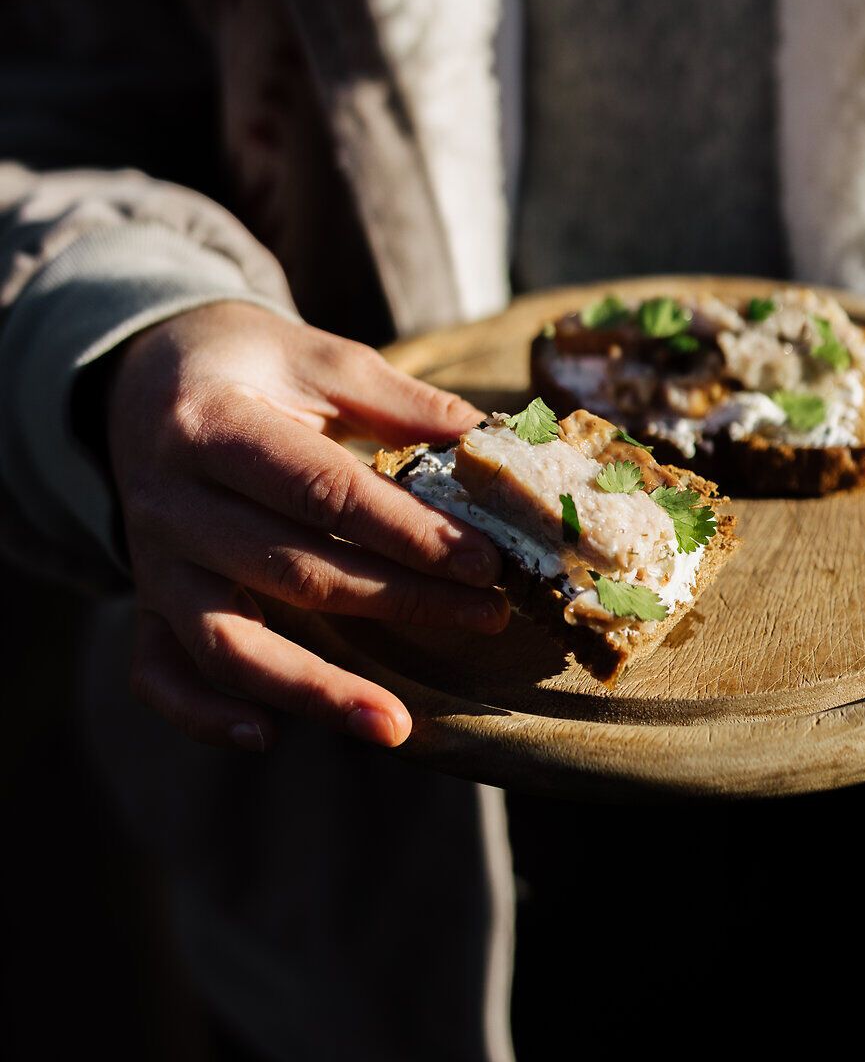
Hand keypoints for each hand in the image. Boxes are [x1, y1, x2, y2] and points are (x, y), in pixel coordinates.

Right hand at [104, 302, 508, 753]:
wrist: (141, 378)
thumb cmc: (247, 364)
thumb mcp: (317, 358)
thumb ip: (400, 403)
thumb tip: (494, 443)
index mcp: (212, 424)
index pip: (321, 492)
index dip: (406, 531)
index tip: (483, 560)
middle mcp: (170, 502)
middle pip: (291, 570)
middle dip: (399, 599)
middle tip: (487, 615)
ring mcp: (151, 562)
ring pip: (228, 644)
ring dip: (315, 690)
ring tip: (396, 725)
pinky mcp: (145, 602)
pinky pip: (161, 675)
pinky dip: (205, 716)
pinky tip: (271, 735)